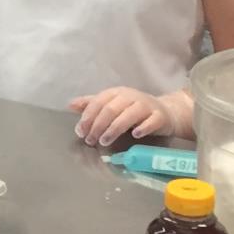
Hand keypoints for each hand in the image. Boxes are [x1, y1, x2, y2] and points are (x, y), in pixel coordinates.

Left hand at [69, 86, 189, 145]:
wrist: (164, 112)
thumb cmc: (132, 109)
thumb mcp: (111, 105)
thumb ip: (91, 105)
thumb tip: (70, 105)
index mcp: (116, 93)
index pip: (98, 102)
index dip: (88, 117)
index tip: (80, 131)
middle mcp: (130, 97)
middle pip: (111, 109)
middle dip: (98, 125)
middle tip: (90, 140)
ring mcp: (146, 106)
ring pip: (128, 115)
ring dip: (114, 129)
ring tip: (104, 141)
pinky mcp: (159, 116)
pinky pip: (151, 121)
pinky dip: (142, 128)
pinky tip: (135, 135)